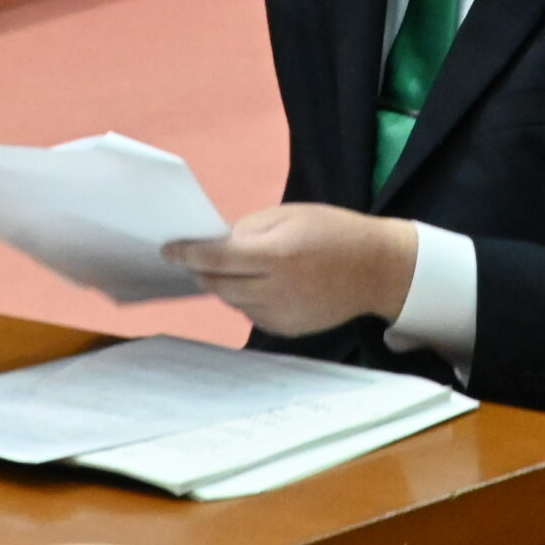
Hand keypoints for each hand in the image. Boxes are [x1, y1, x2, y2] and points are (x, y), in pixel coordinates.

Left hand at [164, 205, 419, 337]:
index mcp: (276, 255)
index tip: (167, 249)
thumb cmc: (332, 231)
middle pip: (218, 284)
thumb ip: (248, 230)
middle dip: (202, 271)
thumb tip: (215, 247)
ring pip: (232, 301)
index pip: (216, 258)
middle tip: (192, 258)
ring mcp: (281, 314)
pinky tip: (258, 284)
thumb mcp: (289, 215)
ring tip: (231, 268)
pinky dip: (245, 299)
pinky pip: (251, 314)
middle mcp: (275, 290)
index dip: (187, 253)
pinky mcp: (287, 329)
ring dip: (223, 285)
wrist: (377, 269)